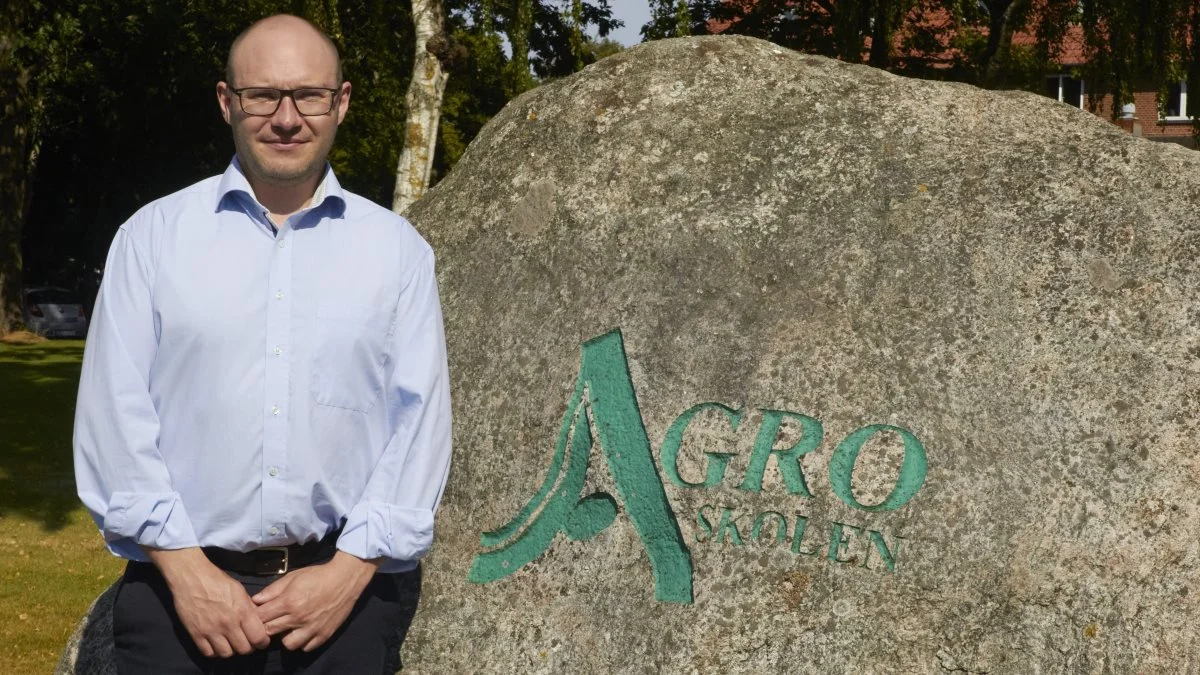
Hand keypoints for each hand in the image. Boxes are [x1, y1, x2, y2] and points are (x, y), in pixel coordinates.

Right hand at [145, 547, 270, 657]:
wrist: (191, 577)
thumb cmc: (217, 580)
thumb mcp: (240, 590)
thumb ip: (249, 608)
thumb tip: (258, 622)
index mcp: (242, 611)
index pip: (258, 637)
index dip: (262, 642)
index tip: (261, 641)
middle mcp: (228, 623)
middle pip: (244, 649)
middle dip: (248, 647)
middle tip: (247, 642)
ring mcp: (211, 630)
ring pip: (227, 654)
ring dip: (232, 650)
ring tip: (232, 643)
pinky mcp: (196, 634)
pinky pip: (208, 653)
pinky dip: (215, 652)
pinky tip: (217, 644)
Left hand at [251, 551, 380, 651]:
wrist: (345, 578)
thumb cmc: (318, 575)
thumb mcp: (293, 577)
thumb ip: (273, 590)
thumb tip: (256, 600)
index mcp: (289, 602)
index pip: (262, 617)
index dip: (257, 616)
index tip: (259, 614)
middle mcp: (299, 618)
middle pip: (271, 631)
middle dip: (267, 626)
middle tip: (272, 620)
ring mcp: (312, 628)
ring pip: (288, 644)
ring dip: (285, 637)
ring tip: (289, 627)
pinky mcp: (324, 634)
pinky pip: (307, 647)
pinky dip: (303, 641)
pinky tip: (304, 631)